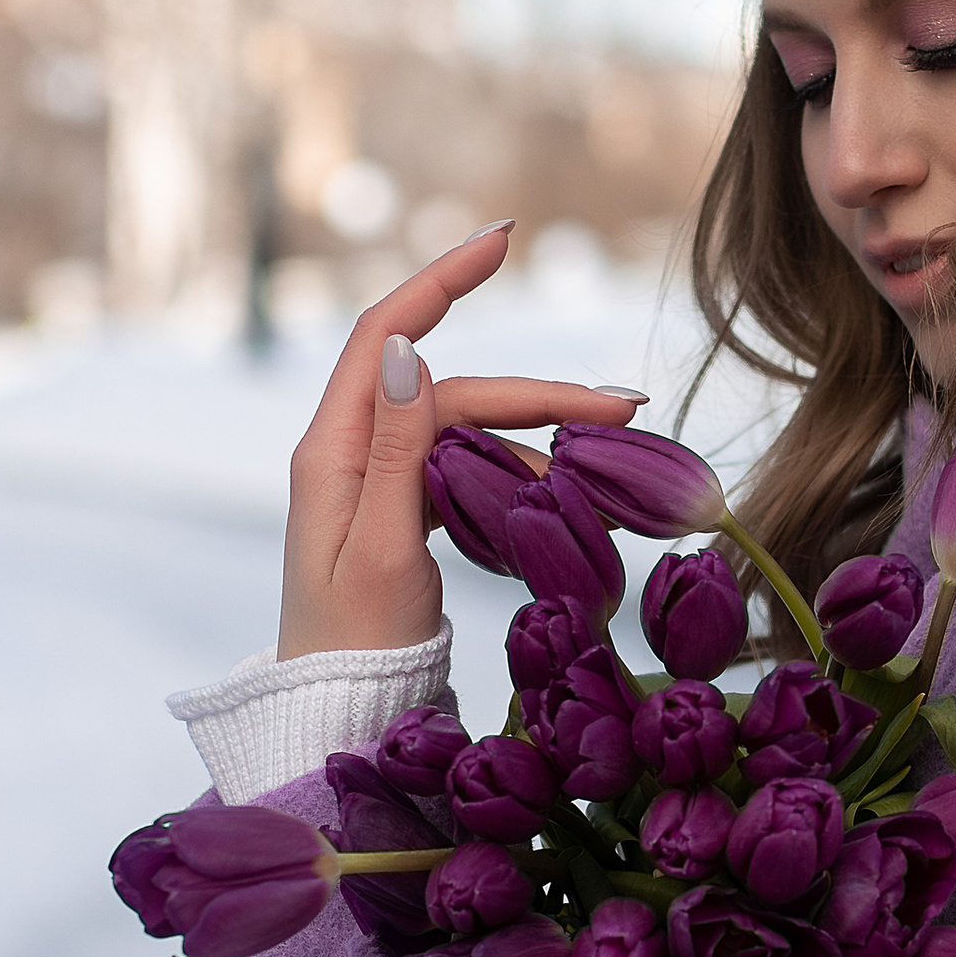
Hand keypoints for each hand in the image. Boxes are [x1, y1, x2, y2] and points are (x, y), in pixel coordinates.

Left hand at [277, 225, 645, 658]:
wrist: (335, 715)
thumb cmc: (353, 650)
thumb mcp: (381, 551)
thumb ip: (395, 450)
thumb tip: (409, 346)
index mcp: (332, 451)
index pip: (387, 334)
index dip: (442, 280)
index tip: (503, 242)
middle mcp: (350, 452)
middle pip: (450, 388)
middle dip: (535, 391)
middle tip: (623, 409)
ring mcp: (376, 481)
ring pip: (465, 429)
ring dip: (535, 436)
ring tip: (610, 460)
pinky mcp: (400, 512)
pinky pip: (464, 469)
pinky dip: (516, 472)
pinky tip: (562, 492)